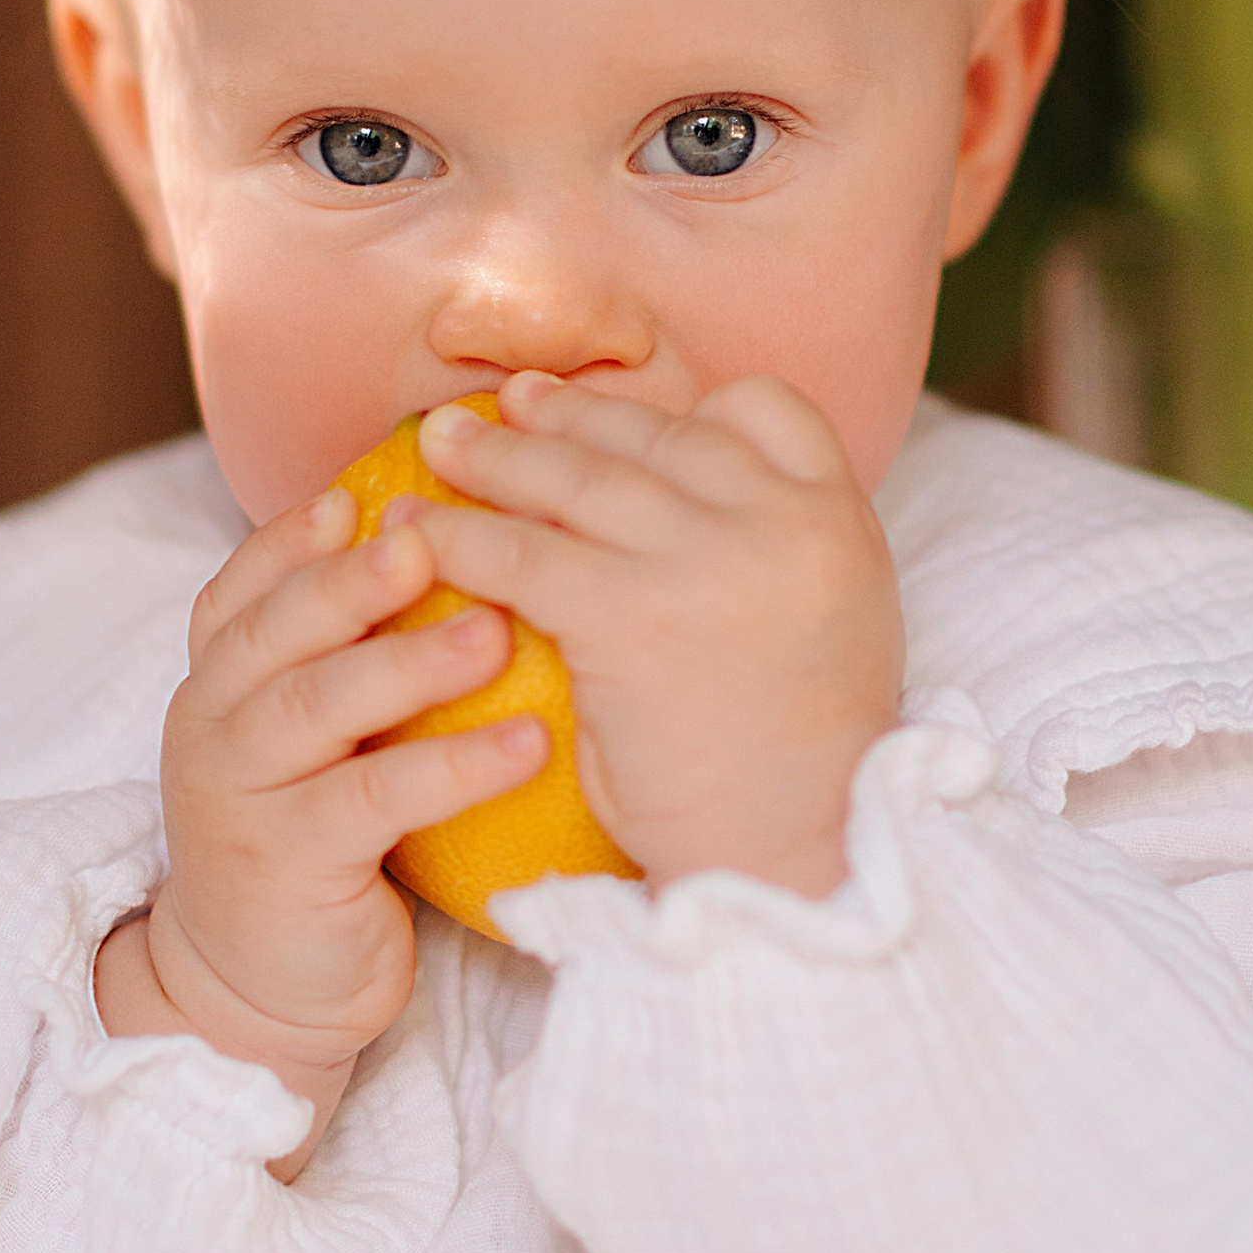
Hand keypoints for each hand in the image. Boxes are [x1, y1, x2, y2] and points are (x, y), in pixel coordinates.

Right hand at [96, 490, 544, 1164]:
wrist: (258, 986)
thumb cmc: (317, 836)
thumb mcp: (317, 738)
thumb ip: (350, 657)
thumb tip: (460, 552)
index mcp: (219, 679)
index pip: (242, 588)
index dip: (294, 537)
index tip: (363, 488)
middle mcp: (211, 723)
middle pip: (274, 630)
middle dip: (352, 578)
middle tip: (434, 536)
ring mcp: (240, 795)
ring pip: (315, 706)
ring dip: (407, 662)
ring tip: (495, 632)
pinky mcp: (288, 864)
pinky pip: (371, 800)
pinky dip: (449, 768)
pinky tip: (525, 746)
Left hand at [398, 373, 903, 899]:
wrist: (799, 850)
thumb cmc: (799, 767)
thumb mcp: (832, 626)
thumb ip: (772, 555)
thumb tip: (682, 514)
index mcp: (837, 515)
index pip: (768, 409)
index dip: (691, 409)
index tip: (628, 418)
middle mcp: (781, 518)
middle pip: (656, 434)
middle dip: (569, 415)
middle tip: (507, 402)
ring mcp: (705, 558)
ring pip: (580, 480)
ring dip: (498, 455)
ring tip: (439, 442)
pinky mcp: (629, 614)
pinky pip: (522, 556)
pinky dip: (458, 538)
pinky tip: (415, 533)